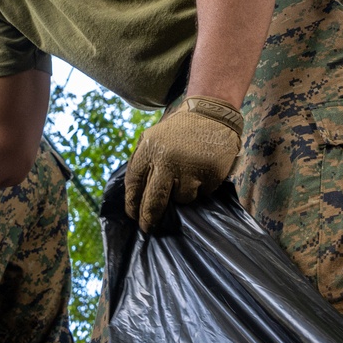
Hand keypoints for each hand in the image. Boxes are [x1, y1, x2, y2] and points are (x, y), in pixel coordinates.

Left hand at [125, 95, 242, 232]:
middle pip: (153, 202)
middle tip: (147, 228)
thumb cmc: (177, 131)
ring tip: (186, 175)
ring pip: (180, 200)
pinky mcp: (209, 175)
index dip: (132, 204)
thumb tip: (134, 197)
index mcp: (149, 151)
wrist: (211, 114)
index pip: (134, 185)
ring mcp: (189, 169)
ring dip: (181, 195)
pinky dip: (200, 188)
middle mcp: (166, 161)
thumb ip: (141, 162)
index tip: (133, 215)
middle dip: (148, 219)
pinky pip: (201, 194)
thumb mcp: (152, 138)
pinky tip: (201, 171)